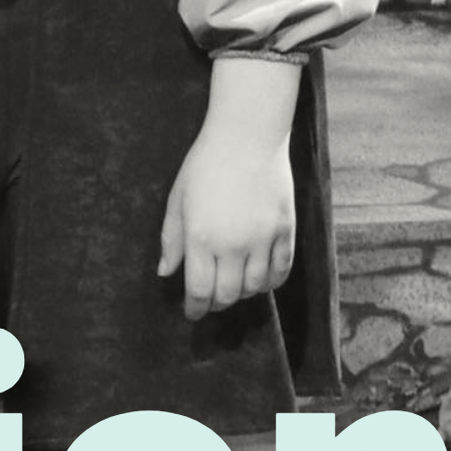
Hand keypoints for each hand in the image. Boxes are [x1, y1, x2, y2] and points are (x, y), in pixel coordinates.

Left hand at [159, 65, 299, 320]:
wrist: (248, 136)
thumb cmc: (205, 165)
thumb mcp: (178, 200)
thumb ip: (171, 239)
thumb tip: (165, 273)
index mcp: (201, 238)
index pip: (198, 290)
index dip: (194, 308)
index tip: (192, 313)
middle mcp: (232, 244)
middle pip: (227, 294)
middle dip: (216, 303)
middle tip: (211, 301)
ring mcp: (262, 238)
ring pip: (255, 287)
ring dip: (243, 293)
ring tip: (234, 286)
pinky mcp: (285, 230)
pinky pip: (281, 270)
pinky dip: (270, 281)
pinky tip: (260, 278)